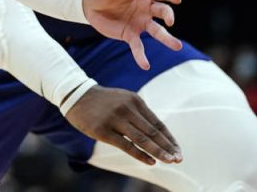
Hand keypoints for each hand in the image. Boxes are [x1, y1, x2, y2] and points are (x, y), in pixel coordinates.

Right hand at [64, 85, 182, 165]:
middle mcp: (128, 109)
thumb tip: (157, 134)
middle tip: (179, 159)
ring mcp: (116, 119)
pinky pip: (126, 145)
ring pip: (142, 139)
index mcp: (136, 101)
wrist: (77, 95)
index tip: (178, 150)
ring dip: (158, 151)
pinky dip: (140, 154)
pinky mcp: (103, 130)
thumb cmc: (104, 101)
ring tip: (170, 161)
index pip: (157, 123)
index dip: (169, 138)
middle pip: (152, 131)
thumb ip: (139, 114)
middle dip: (167, 147)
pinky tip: (151, 162)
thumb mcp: (124, 100)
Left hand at [82, 0, 181, 69]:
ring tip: (177, 46)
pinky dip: (141, 56)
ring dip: (166, 38)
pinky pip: (138, 47)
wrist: (89, 5)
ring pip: (156, 31)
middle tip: (170, 21)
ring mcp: (139, 22)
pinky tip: (145, 65)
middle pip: (162, 11)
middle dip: (168, 15)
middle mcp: (145, 8)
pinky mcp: (130, 35)